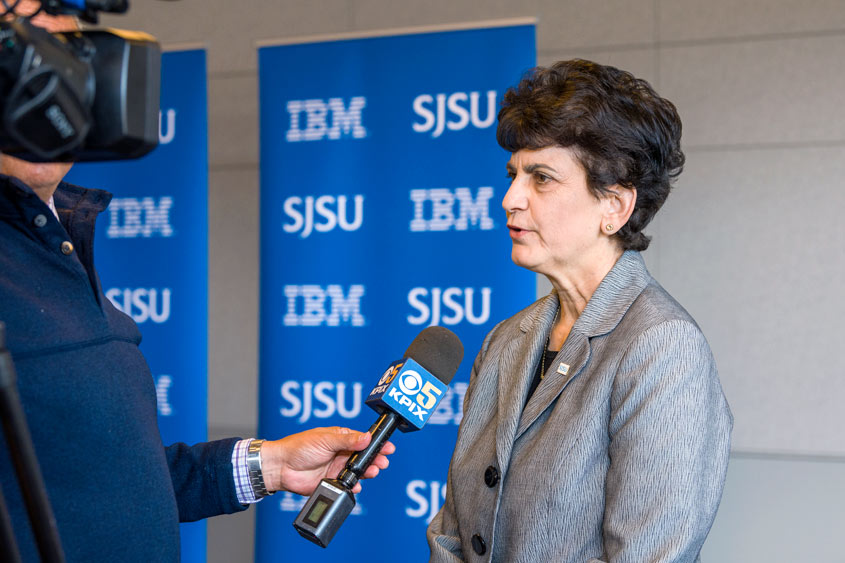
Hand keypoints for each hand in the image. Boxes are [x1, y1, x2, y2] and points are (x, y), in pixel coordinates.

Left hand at [260, 427, 394, 494]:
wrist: (281, 467)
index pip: (363, 440)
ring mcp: (336, 468)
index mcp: (340, 439)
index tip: (388, 447)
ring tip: (372, 472)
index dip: (376, 444)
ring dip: (367, 472)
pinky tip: (356, 486)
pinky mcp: (331, 482)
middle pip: (363, 457)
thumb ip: (347, 441)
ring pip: (358, 472)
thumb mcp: (325, 440)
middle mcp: (340, 453)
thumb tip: (367, 437)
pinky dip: (353, 486)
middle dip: (375, 459)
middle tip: (382, 462)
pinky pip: (347, 485)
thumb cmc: (299, 447)